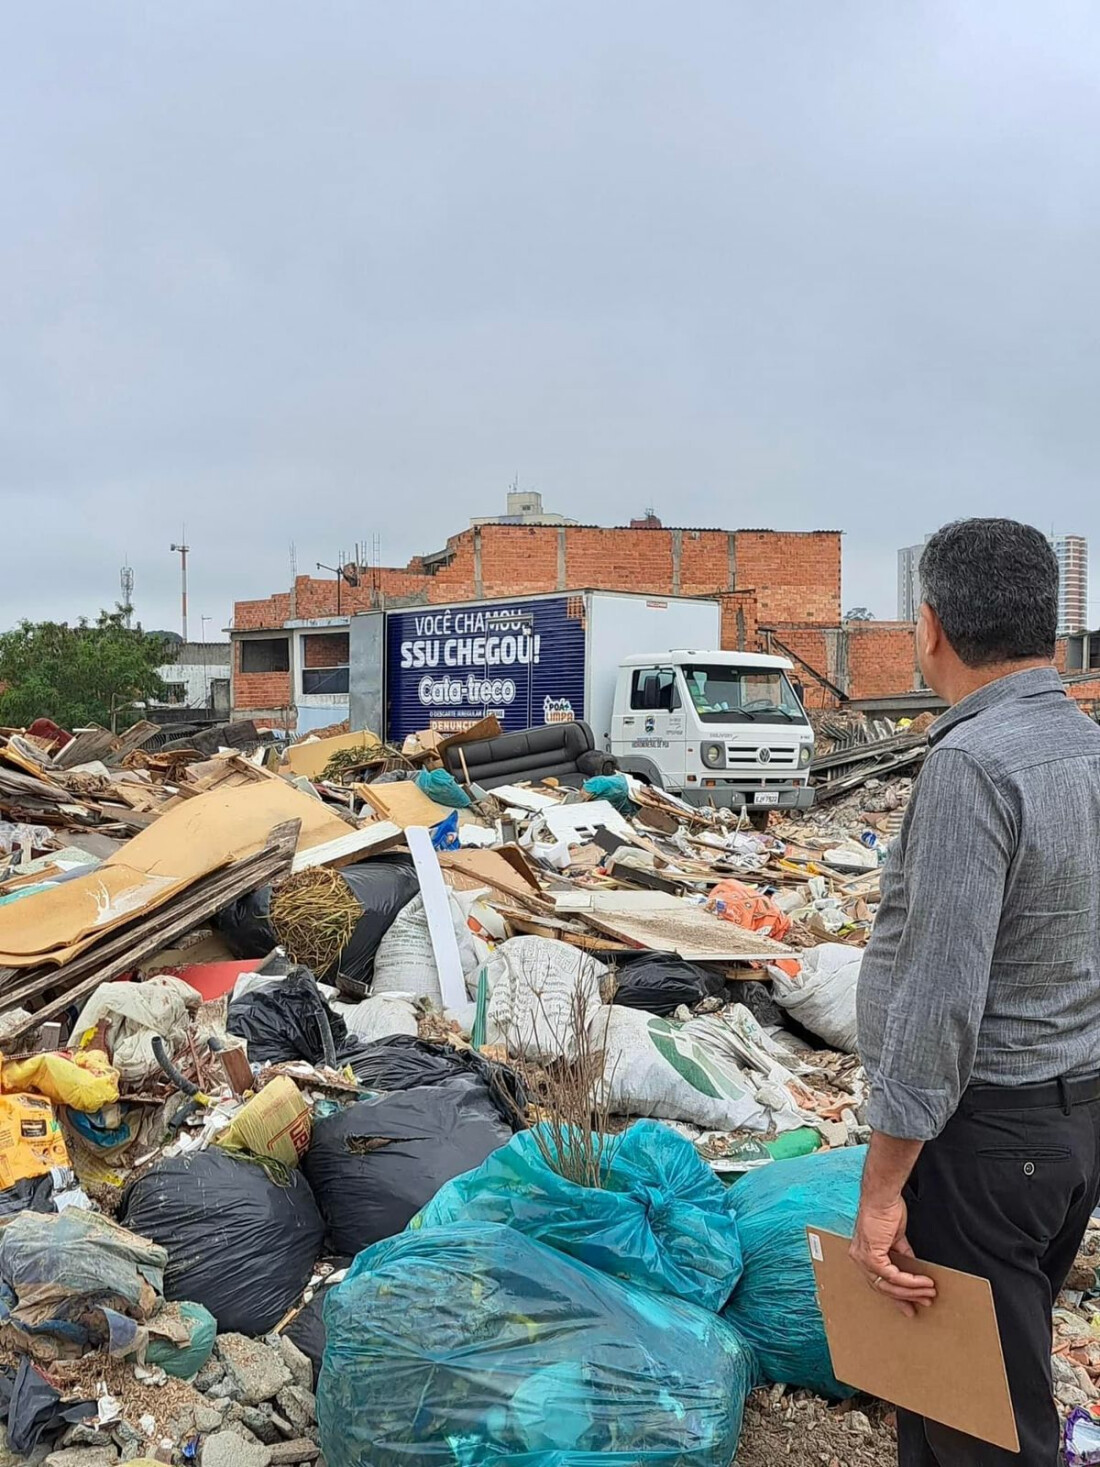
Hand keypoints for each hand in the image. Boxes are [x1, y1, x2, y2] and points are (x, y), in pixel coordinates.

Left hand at [849, 1194, 936, 1317]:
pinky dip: (911, 1281)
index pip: (879, 1282)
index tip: (911, 1305)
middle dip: (906, 1298)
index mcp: (863, 1254)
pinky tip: (924, 1282)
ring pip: (889, 1285)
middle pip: (884, 1288)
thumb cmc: (886, 1210)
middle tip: (924, 1303)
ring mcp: (863, 1259)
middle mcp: (859, 1259)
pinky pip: (893, 1276)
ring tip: (929, 1293)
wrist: (882, 1197)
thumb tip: (912, 1268)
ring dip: (912, 1291)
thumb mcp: (895, 1237)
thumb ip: (901, 1254)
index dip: (897, 1295)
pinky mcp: (871, 1256)